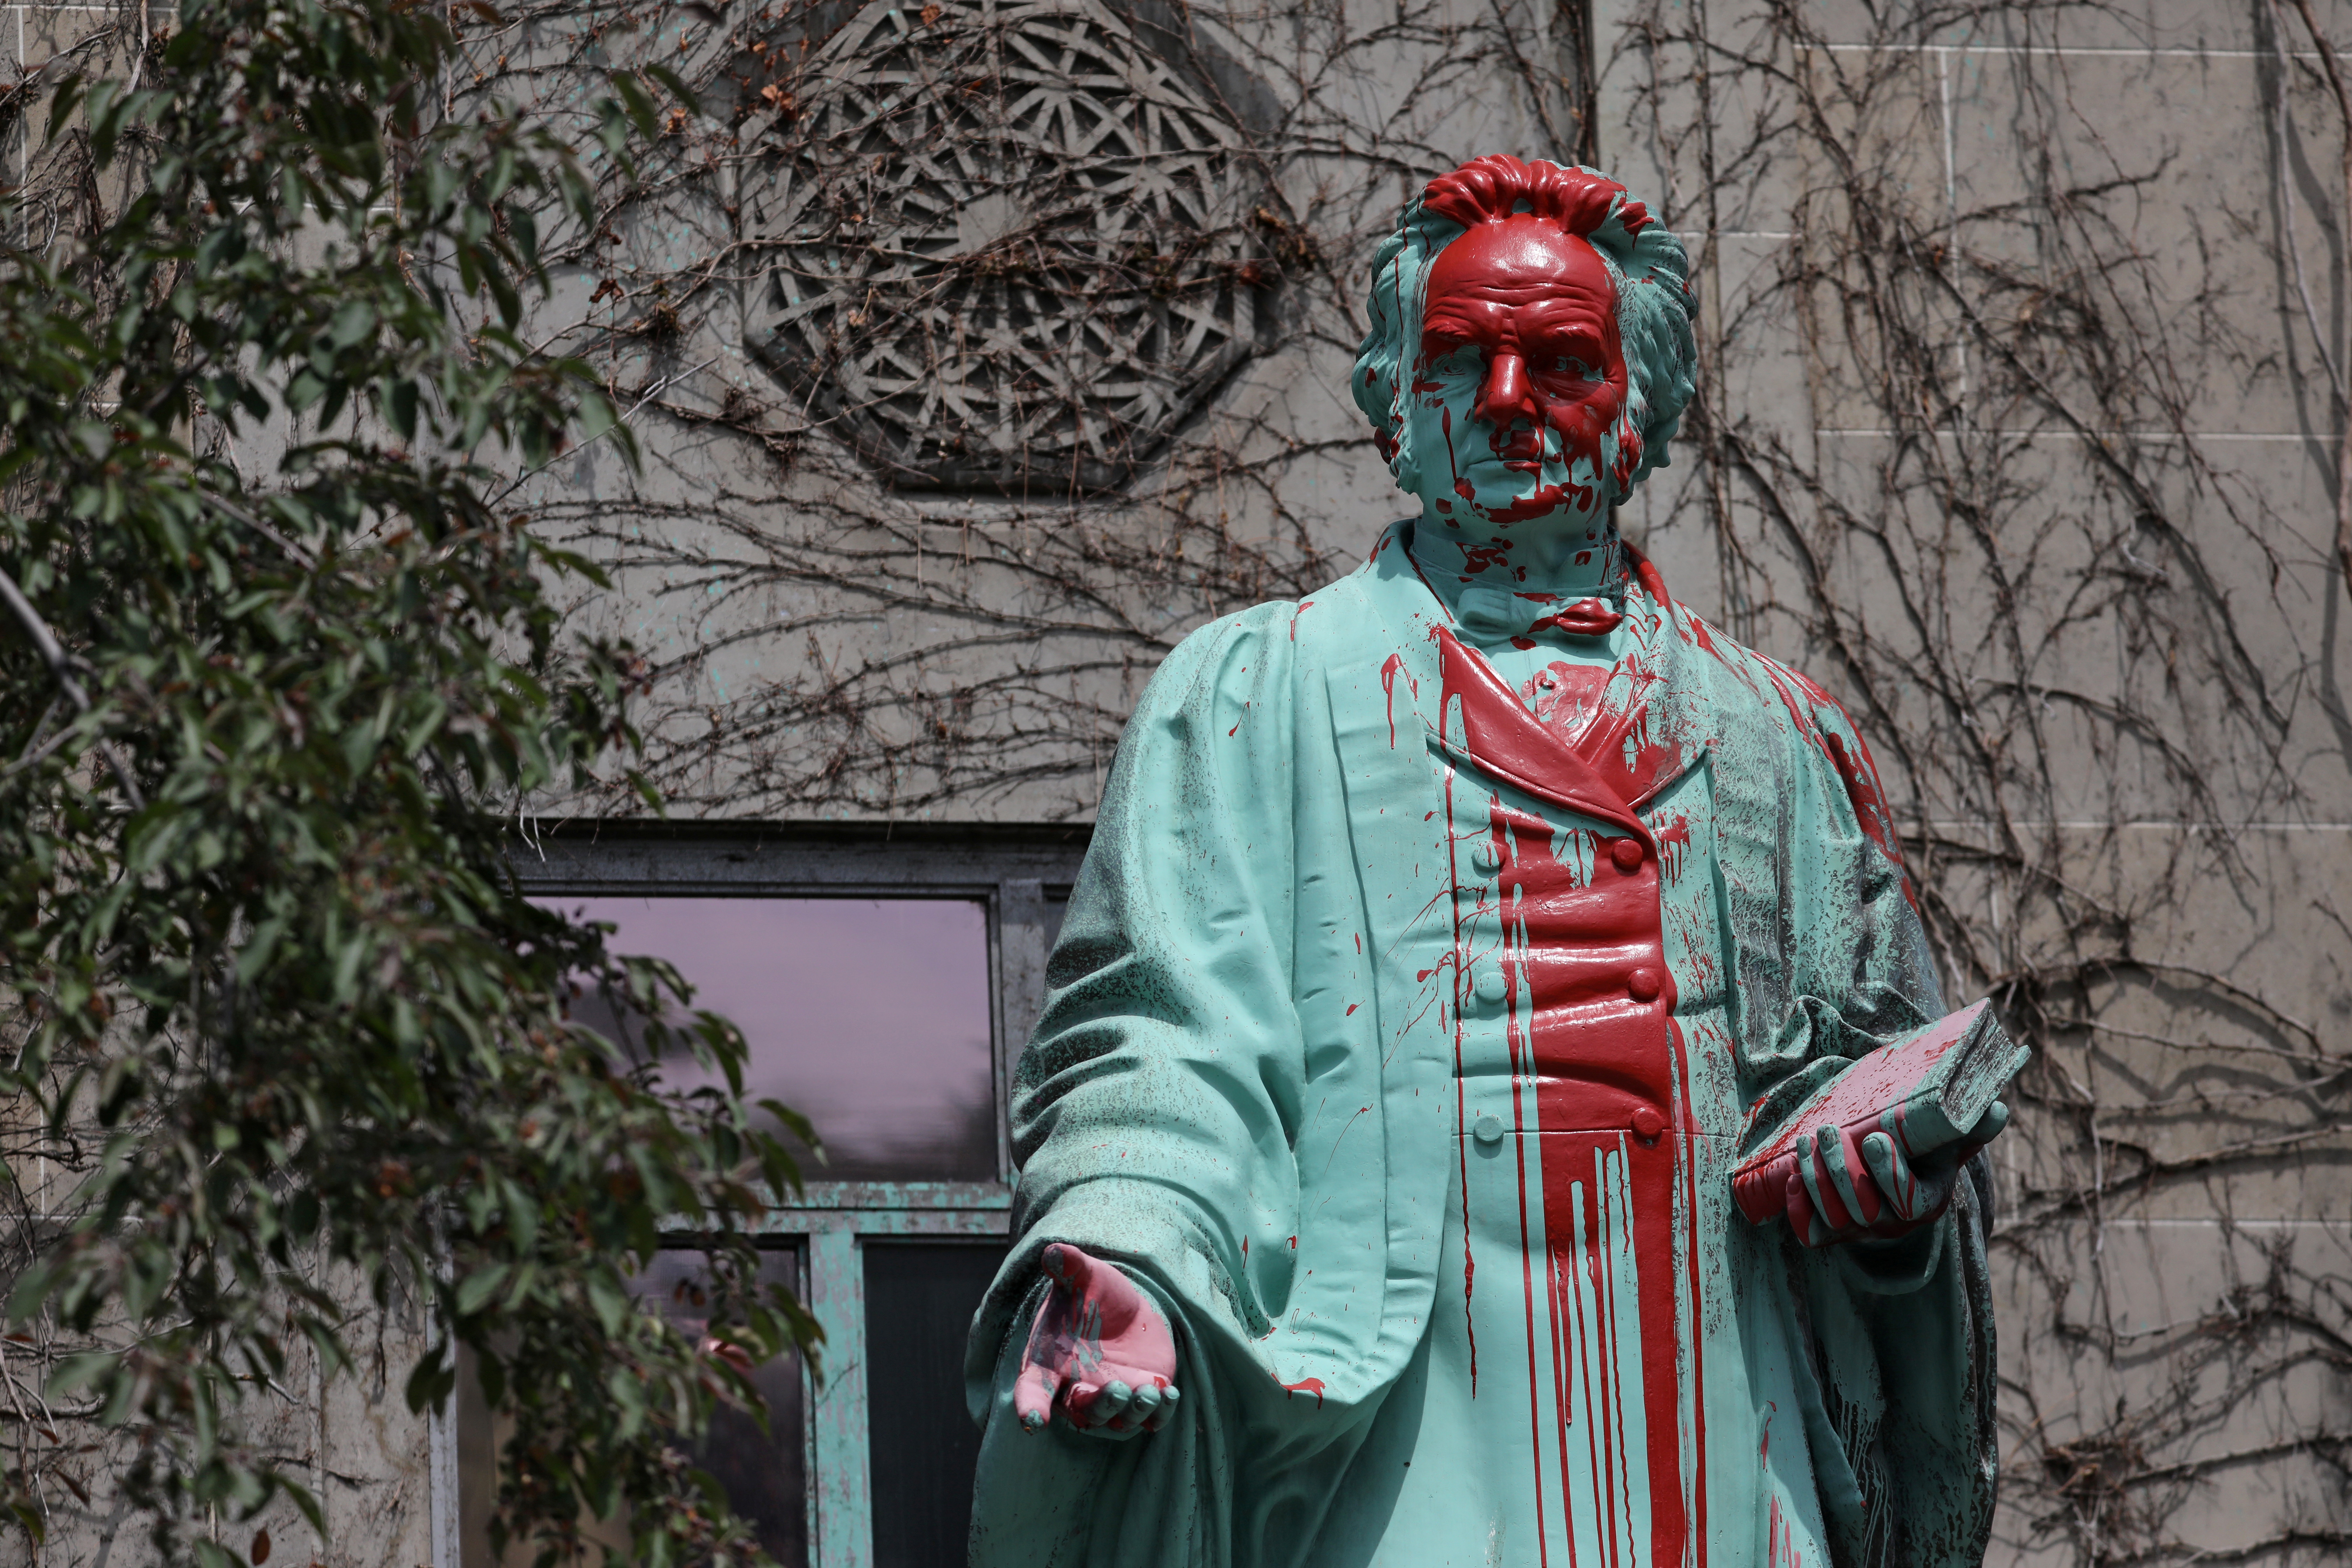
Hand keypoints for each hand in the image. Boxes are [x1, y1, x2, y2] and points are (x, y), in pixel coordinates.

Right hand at [1012, 1243, 1180, 1438]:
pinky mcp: (1142, 1402)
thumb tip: (1054, 1251)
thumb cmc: (1092, 1296)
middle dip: (1101, 1406)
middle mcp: (1077, 1390)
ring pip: (1118, 1421)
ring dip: (1134, 1412)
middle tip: (1119, 1389)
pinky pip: (1151, 1418)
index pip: (1032, 1390)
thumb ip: (1069, 1268)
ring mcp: (1111, 1400)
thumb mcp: (1083, 1278)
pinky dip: (1161, 1412)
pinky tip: (1170, 1393)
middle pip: (1083, 1412)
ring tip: (1150, 1392)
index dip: (1030, 1406)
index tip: (1033, 1420)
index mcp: (1049, 1364)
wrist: (1125, 1309)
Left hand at [1785, 1100, 2008, 1247]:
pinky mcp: (1834, 1230)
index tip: (1874, 1138)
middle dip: (1841, 1170)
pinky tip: (1790, 1178)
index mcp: (1927, 1202)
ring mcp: (1862, 1230)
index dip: (1888, 1174)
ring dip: (1815, 1179)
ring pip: (1834, 1217)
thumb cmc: (1926, 1150)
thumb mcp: (1951, 1138)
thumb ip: (1972, 1126)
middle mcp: (1894, 1224)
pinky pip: (1812, 1233)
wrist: (1899, 1171)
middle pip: (1863, 1210)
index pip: (1908, 1202)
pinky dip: (1798, 1208)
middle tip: (1828, 1130)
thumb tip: (1997, 1110)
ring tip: (1807, 1140)